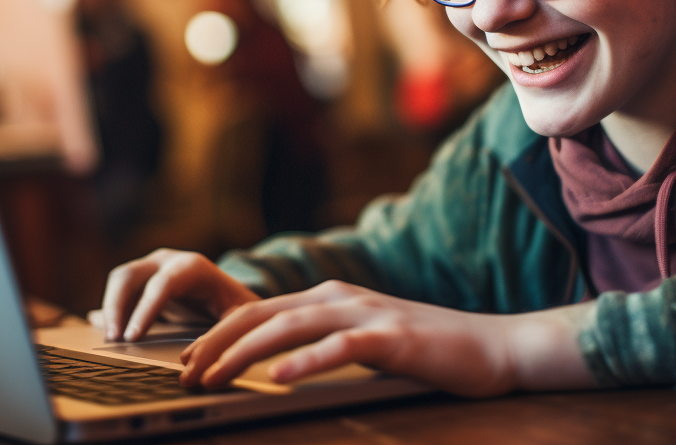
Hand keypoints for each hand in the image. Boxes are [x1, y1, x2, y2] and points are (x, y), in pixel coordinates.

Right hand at [99, 248, 259, 341]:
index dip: (145, 310)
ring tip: (110, 339)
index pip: (162, 284)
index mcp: (192, 268)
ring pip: (119, 280)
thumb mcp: (238, 318)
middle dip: (116, 307)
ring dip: (110, 308)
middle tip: (113, 340)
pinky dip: (110, 309)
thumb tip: (192, 359)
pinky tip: (105, 329)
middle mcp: (167, 261)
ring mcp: (151, 266)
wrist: (227, 289)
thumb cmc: (234, 306)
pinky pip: (117, 289)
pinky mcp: (141, 277)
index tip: (132, 337)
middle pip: (130, 275)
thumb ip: (221, 335)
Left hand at [178, 280, 595, 396]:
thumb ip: (324, 341)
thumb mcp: (364, 340)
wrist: (492, 347)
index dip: (217, 334)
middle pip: (262, 314)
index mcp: (329, 298)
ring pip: (290, 327)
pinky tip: (280, 377)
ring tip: (213, 376)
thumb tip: (274, 364)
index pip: (258, 310)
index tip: (186, 362)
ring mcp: (367, 314)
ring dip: (244, 353)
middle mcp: (341, 298)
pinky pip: (340, 348)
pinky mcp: (392, 338)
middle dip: (216, 344)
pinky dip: (306, 360)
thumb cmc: (425, 351)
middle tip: (183, 373)